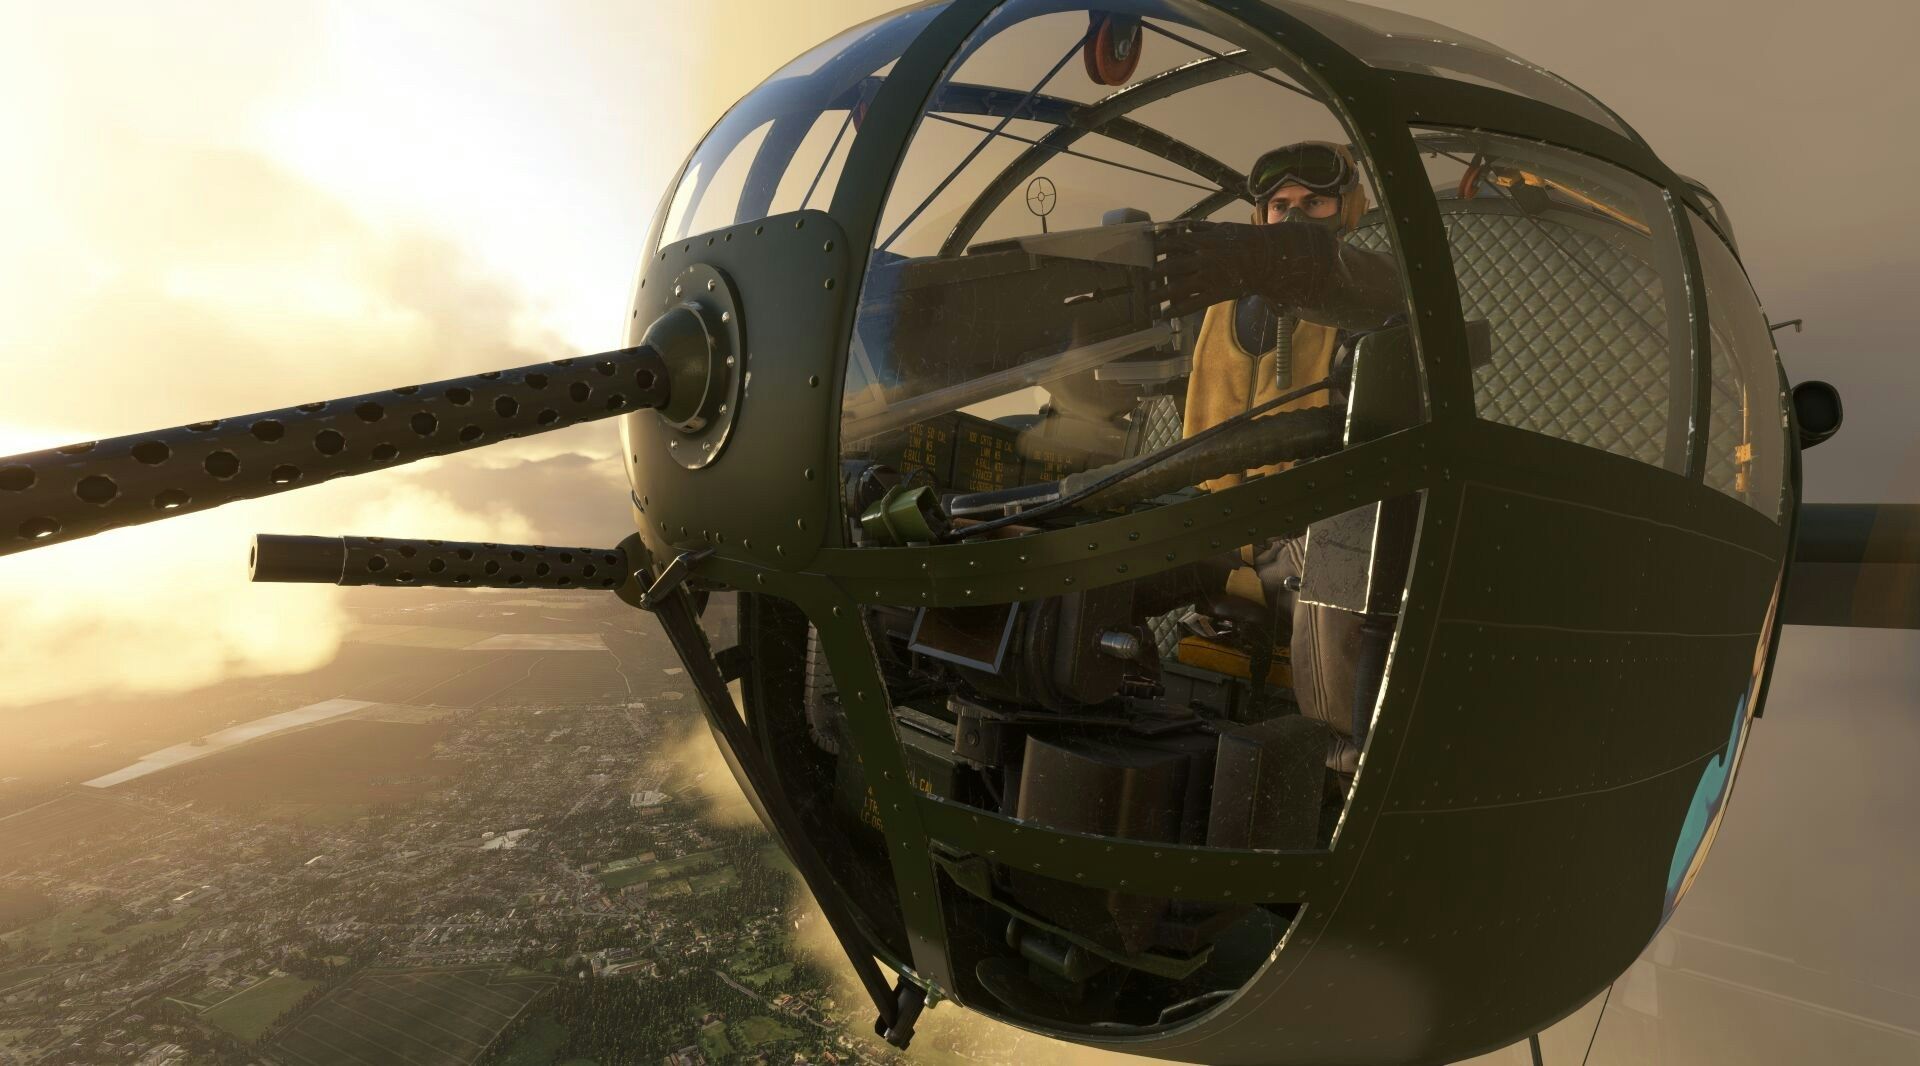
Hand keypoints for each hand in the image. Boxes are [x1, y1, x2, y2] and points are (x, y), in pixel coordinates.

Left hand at [1150, 220, 1342, 319]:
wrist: (1267, 258)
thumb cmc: (1245, 239)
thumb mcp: (1222, 227)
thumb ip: (1201, 227)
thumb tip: (1182, 225)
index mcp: (1203, 241)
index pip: (1172, 243)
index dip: (1156, 249)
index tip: (1145, 254)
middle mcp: (1203, 259)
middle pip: (1171, 268)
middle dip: (1153, 275)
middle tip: (1141, 281)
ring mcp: (1209, 277)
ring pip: (1178, 288)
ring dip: (1160, 295)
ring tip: (1147, 300)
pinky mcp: (1216, 293)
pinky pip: (1194, 304)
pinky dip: (1178, 311)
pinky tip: (1166, 315)